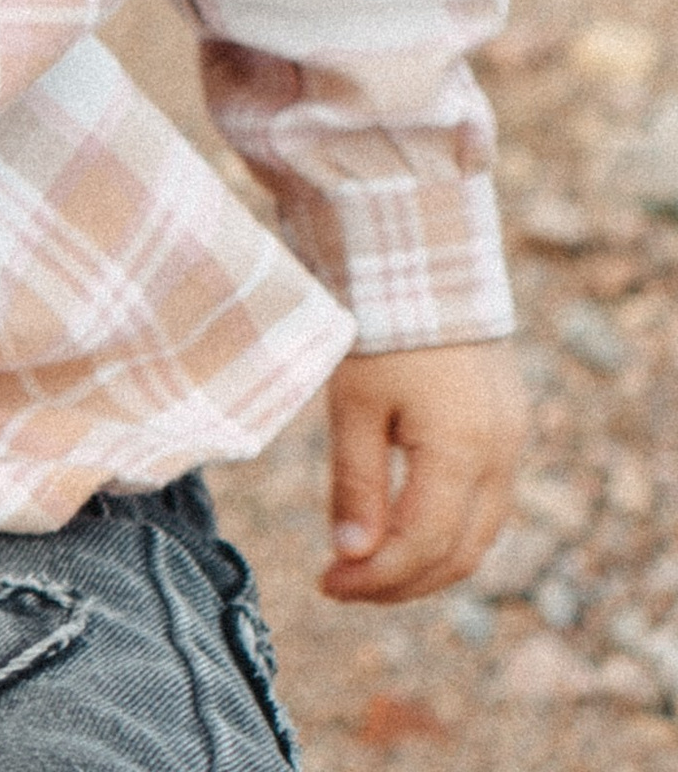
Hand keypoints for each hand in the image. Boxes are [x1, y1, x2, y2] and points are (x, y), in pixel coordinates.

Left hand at [319, 340, 526, 602]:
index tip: (327, 584)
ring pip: (478, 535)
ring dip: (425, 561)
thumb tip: (351, 556)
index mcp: (463, 450)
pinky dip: (444, 529)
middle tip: (344, 585)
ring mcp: (511, 441)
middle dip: (400, 582)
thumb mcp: (355, 402)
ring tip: (367, 566)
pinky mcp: (507, 426)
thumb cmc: (380, 321)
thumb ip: (356, 482)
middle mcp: (500, 454)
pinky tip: (401, 527)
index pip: (424, 546)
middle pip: (459, 554)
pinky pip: (484, 503)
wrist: (423, 253)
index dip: (375, 578)